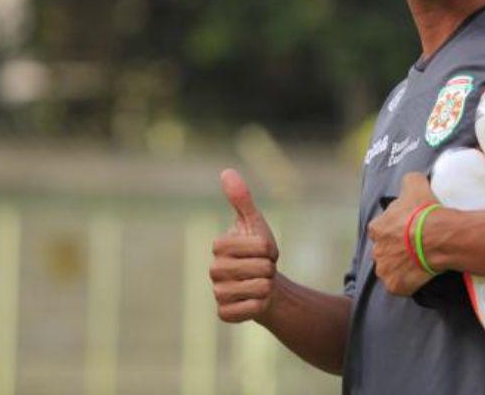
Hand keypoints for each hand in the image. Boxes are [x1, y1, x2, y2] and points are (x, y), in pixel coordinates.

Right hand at [210, 168, 279, 322]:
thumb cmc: (258, 251)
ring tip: (258, 282)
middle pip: (261, 268)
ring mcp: (218, 293)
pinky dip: (260, 305)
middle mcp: (214, 270)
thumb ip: (241, 198)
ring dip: (267, 286)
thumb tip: (226, 171)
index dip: (270, 249)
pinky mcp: (225, 313)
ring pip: (260, 288)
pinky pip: (251, 309)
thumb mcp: (254, 222)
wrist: (263, 283)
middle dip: (269, 268)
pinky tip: (254, 301)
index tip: (263, 251)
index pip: (260, 246)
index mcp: (219, 246)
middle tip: (262, 268)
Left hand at [367, 172, 439, 295]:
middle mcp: (376, 251)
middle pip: (384, 250)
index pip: (380, 229)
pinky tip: (420, 275)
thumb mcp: (415, 183)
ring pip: (390, 269)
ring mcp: (385, 270)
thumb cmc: (425, 210)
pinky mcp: (395, 286)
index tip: (407, 229)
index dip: (394, 229)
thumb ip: (408, 181)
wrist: (439, 237)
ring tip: (418, 262)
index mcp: (377, 228)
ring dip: (400, 266)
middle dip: (395, 248)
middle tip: (414, 246)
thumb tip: (409, 181)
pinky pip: (400, 285)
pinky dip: (407, 282)